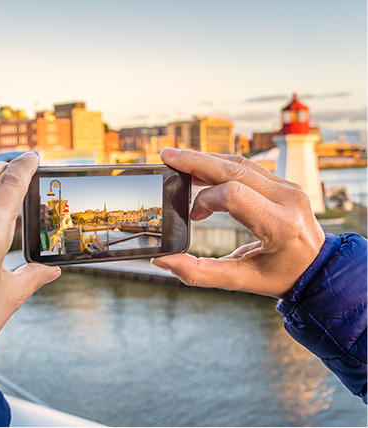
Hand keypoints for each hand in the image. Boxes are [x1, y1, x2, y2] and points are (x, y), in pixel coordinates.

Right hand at [151, 148, 324, 298]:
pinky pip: (248, 166)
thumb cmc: (279, 276)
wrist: (317, 268)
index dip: (205, 199)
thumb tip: (162, 260)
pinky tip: (202, 170)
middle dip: (196, 161)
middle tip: (167, 156)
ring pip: (240, 162)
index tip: (194, 215)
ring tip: (179, 163)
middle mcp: (288, 199)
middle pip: (234, 168)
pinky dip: (221, 165)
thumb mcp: (239, 280)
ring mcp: (288, 187)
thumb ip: (198, 273)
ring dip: (206, 160)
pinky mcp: (284, 182)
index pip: (234, 194)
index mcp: (280, 225)